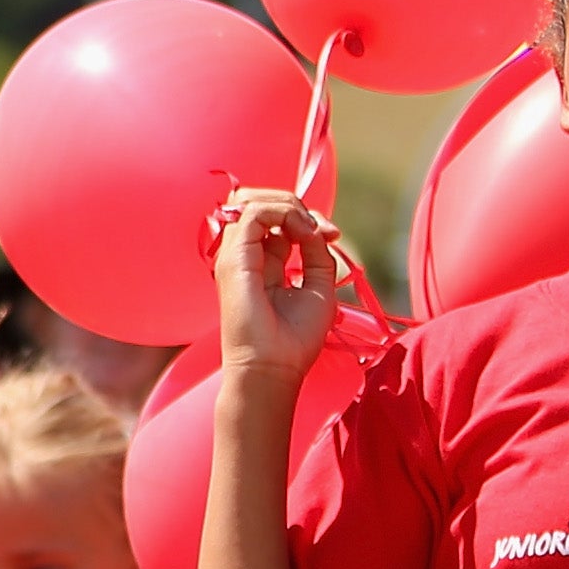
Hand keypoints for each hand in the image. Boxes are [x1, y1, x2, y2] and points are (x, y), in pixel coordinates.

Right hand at [212, 190, 354, 383]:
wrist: (274, 366)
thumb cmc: (294, 339)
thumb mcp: (319, 286)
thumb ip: (316, 253)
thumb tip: (315, 227)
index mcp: (260, 264)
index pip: (275, 220)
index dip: (305, 218)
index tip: (333, 234)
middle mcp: (244, 256)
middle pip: (259, 204)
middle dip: (295, 204)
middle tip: (324, 228)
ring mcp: (235, 255)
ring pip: (254, 201)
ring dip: (291, 206)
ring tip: (312, 228)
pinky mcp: (235, 256)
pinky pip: (256, 212)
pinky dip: (284, 212)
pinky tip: (304, 231)